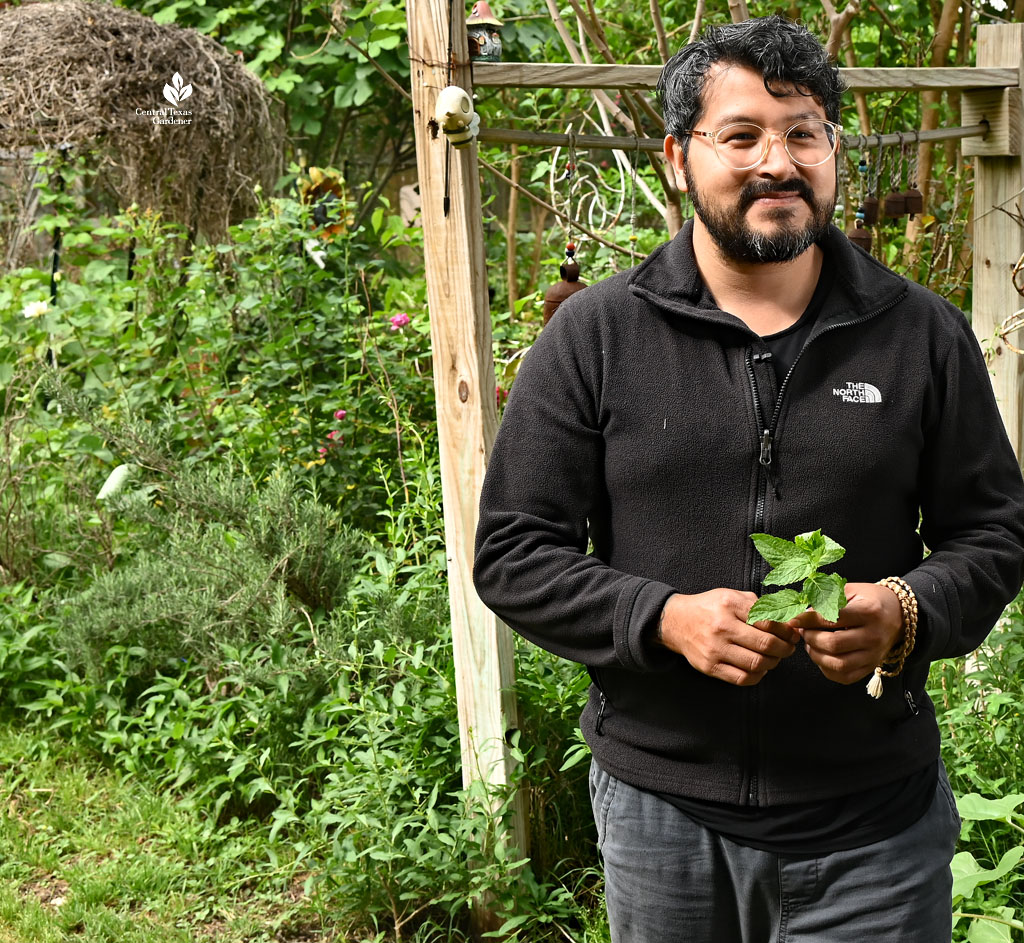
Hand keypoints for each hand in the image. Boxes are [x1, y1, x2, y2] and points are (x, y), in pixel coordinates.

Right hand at [659, 590, 799, 685]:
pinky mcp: (710, 666)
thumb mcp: (730, 596)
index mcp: (729, 605)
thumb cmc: (708, 608)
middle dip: (785, 649)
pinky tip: (759, 668)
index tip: (793, 633)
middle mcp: (722, 627)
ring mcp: (715, 649)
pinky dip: (757, 676)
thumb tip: (785, 619)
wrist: (676, 622)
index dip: (787, 630)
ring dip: (773, 663)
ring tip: (775, 658)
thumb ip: (756, 605)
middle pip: (766, 644)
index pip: (768, 621)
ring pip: (756, 663)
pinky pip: (742, 678)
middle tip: (789, 648)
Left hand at [789, 582, 903, 684]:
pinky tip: (822, 656)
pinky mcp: (871, 667)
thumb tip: (801, 614)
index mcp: (868, 612)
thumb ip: (826, 599)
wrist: (898, 615)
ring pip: (838, 664)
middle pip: (833, 644)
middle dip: (811, 638)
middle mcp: (873, 636)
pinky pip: (845, 677)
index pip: (831, 619)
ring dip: (816, 655)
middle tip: (804, 631)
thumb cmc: (870, 599)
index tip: (793, 619)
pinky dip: (827, 669)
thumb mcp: (850, 590)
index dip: (807, 620)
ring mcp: (874, 655)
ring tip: (811, 644)